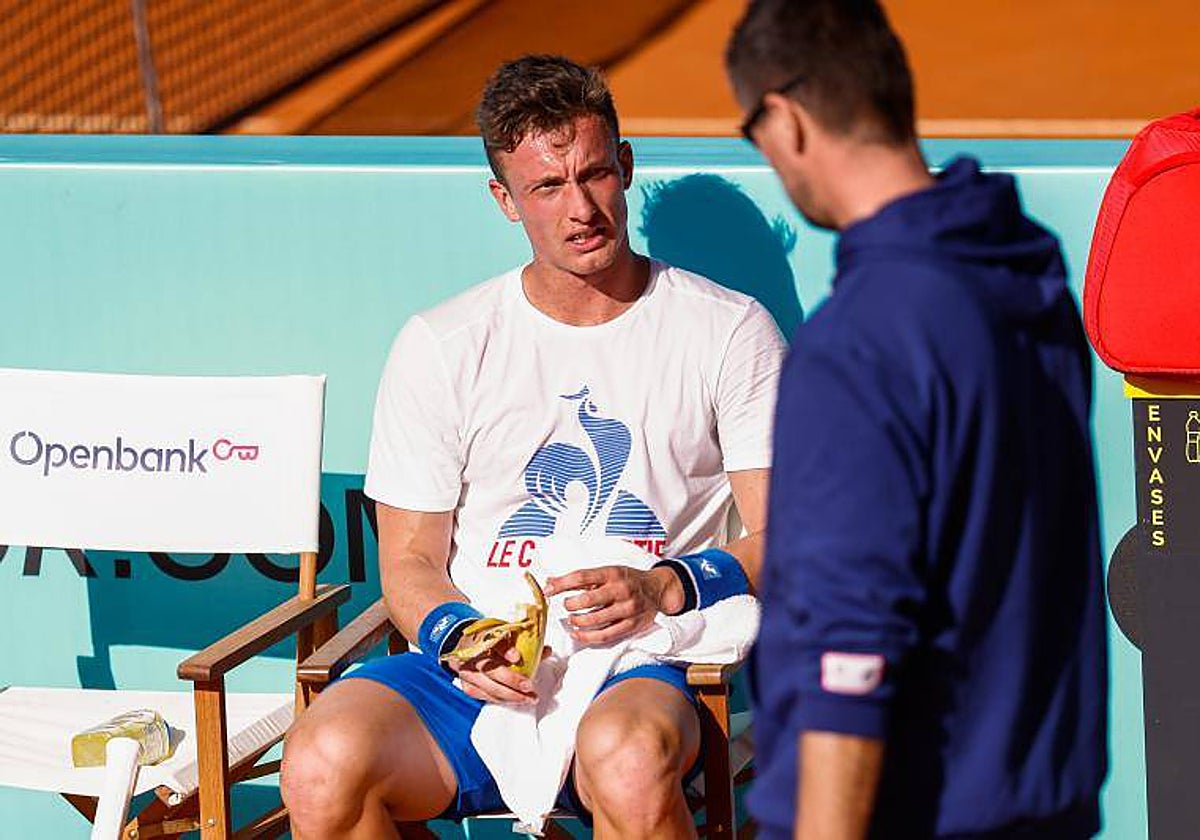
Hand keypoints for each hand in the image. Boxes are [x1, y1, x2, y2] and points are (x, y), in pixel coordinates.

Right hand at [446, 637, 539, 704]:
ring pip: (488, 687)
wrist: (465, 645)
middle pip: (490, 669)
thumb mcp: (505, 634)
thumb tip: (546, 651)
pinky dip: (502, 700)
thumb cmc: (489, 639)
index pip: (492, 642)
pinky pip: (485, 696)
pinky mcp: (467, 686)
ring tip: (529, 698)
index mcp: (483, 636)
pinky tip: (516, 700)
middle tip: (528, 686)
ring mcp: (468, 672)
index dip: (504, 650)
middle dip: (511, 680)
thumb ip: (524, 643)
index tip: (516, 656)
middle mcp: (473, 655)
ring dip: (511, 695)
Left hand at [543, 565, 683, 645]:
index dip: (562, 583)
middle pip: (587, 600)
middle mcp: (621, 590)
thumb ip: (582, 578)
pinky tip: (578, 634)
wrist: (657, 589)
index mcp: (612, 573)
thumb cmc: (628, 579)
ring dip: (577, 621)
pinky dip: (587, 637)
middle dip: (570, 604)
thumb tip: (550, 582)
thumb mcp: (608, 571)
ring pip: (595, 620)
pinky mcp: (631, 625)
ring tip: (572, 619)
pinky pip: (605, 635)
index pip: (582, 577)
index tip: (548, 589)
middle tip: (567, 605)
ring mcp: (627, 608)